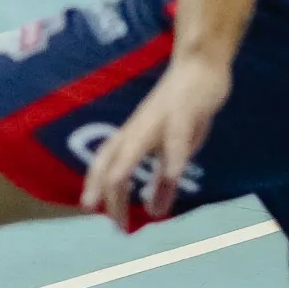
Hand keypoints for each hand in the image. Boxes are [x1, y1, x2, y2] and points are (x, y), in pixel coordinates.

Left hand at [80, 54, 230, 229]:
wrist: (199, 66)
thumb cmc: (183, 110)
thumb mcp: (175, 150)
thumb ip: (163, 181)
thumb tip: (155, 212)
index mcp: (134, 135)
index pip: (106, 159)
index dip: (96, 181)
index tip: (89, 207)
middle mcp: (139, 127)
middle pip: (114, 157)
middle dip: (109, 188)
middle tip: (112, 222)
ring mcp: (158, 118)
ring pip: (136, 145)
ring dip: (128, 169)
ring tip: (122, 194)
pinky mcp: (183, 110)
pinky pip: (176, 135)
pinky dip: (173, 155)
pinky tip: (173, 174)